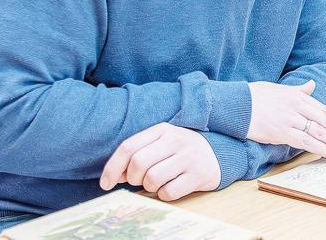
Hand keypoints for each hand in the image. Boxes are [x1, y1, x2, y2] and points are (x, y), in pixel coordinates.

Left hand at [99, 123, 219, 200]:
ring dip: (150, 187)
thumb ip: (138, 154)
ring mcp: (189, 157)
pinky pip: (169, 192)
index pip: (128, 147)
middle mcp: (176, 140)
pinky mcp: (198, 175)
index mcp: (163, 130)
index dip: (112, 168)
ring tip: (158, 183)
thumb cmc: (181, 151)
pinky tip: (171, 187)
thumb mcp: (162, 144)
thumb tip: (116, 176)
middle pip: (138, 163)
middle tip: (139, 181)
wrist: (219, 155)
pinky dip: (164, 194)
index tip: (106, 184)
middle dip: (133, 179)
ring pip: (152, 179)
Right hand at [246, 80, 325, 157]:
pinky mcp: (280, 131)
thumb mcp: (279, 89)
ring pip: (318, 132)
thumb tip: (312, 85)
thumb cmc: (254, 96)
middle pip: (325, 122)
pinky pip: (304, 140)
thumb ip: (298, 90)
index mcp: (297, 96)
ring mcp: (289, 119)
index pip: (323, 111)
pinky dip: (318, 147)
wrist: (234, 103)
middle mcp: (296, 106)